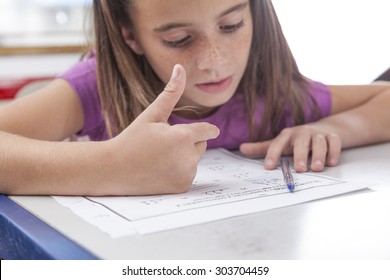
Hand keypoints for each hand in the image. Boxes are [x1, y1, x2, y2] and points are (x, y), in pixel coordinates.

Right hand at [106, 64, 219, 194]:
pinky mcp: (182, 187)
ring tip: (159, 158)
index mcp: (182, 137)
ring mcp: (185, 174)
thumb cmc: (132, 138)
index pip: (207, 131)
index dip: (208, 130)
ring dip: (184, 157)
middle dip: (188, 142)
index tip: (213, 131)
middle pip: (201, 146)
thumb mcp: (151, 114)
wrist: (113, 169)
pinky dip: (180, 172)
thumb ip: (171, 93)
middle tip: (164, 145)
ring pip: (195, 160)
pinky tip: (161, 171)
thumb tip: (180, 68)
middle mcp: (188, 158)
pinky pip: (188, 174)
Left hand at [239, 124, 341, 171]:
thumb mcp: (280, 143)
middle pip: (300, 143)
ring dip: (318, 155)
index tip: (268, 167)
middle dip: (299, 155)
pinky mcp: (333, 136)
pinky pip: (334, 142)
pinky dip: (334, 152)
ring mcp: (318, 134)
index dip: (272, 154)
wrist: (323, 129)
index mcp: (287, 135)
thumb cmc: (297, 140)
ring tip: (316, 168)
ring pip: (319, 143)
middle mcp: (302, 133)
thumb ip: (262, 148)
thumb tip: (241, 148)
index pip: (277, 143)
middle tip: (299, 169)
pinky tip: (331, 162)